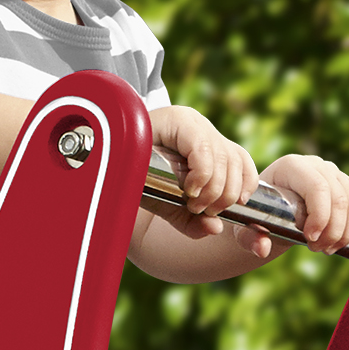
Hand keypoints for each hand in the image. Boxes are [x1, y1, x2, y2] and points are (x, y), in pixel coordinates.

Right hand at [144, 104, 258, 240]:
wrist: (104, 164)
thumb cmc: (137, 181)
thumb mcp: (170, 205)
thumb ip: (194, 221)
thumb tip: (216, 228)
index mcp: (204, 142)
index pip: (241, 159)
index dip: (244, 185)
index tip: (230, 206)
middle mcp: (200, 127)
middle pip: (235, 161)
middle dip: (225, 195)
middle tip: (203, 211)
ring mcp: (190, 121)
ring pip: (224, 158)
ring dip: (213, 191)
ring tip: (192, 205)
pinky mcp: (177, 120)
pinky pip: (204, 151)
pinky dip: (202, 176)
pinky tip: (189, 190)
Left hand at [253, 154, 348, 256]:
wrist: (271, 214)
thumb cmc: (257, 219)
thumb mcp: (246, 229)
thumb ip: (249, 238)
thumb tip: (262, 248)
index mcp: (291, 167)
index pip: (318, 187)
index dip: (321, 216)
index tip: (310, 240)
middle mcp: (316, 165)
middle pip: (340, 198)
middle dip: (333, 231)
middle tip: (317, 249)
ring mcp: (335, 174)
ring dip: (346, 233)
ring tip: (327, 248)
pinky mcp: (348, 186)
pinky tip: (341, 240)